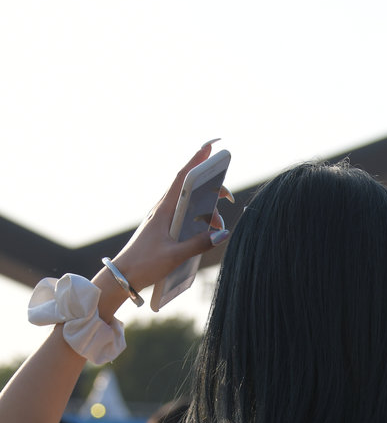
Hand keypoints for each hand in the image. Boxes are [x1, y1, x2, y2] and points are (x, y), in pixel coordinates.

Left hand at [98, 143, 230, 304]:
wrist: (124, 275)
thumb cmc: (145, 264)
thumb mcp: (175, 255)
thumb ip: (199, 244)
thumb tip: (221, 233)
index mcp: (165, 209)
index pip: (183, 177)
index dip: (197, 160)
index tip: (210, 146)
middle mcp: (164, 210)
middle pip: (190, 189)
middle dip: (211, 189)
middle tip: (227, 196)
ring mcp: (163, 219)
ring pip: (189, 205)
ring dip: (207, 211)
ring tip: (217, 226)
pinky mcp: (164, 229)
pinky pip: (185, 217)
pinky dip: (198, 220)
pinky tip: (205, 232)